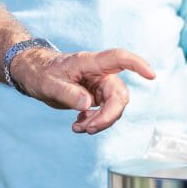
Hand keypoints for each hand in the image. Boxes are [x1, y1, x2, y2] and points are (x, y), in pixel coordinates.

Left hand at [10, 48, 156, 133]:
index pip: (119, 58)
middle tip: (89, 129)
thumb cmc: (41, 73)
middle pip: (119, 94)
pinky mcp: (96, 96)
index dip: (137, 65)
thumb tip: (88, 105)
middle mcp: (99, 73)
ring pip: (114, 106)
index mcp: (90, 63)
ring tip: (78, 127)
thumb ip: (68, 94)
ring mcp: (99, 85)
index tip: (151, 75)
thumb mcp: (49, 85)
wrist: (35, 74)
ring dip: (100, 121)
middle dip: (108, 115)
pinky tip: (78, 125)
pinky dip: (95, 122)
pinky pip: (105, 111)